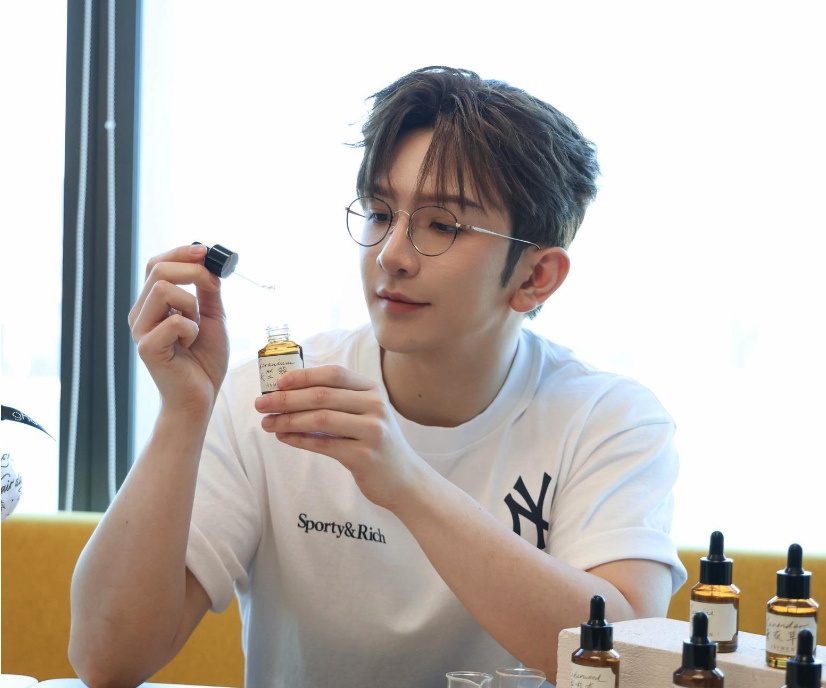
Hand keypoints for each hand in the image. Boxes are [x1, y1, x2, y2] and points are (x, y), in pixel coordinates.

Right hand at [128, 244, 228, 415]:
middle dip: (193, 270)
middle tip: (214, 285)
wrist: (200, 397)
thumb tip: (209, 263)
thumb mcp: (213, 318)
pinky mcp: (146, 347)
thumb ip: (208, 292)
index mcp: (153, 304)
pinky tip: (190, 344)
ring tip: (197, 326)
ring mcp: (141, 330)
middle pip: (157, 270)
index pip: (156, 264)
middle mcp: (141, 313)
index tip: (206, 252)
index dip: (181, 253)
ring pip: (161, 289)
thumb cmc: (204, 360)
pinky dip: (191, 328)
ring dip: (191, 304)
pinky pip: (173, 321)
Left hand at [254, 365, 425, 510]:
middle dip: (286, 399)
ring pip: (320, 419)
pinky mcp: (365, 456)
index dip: (303, 376)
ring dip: (288, 420)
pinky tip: (284, 438)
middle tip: (261, 404)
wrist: (404, 479)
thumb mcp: (364, 414)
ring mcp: (372, 431)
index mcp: (372, 390)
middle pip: (322, 395)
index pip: (333, 374)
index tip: (277, 383)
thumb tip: (288, 393)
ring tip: (267, 424)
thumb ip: (336, 401)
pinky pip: (324, 444)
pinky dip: (299, 440)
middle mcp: (375, 406)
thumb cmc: (376, 443)